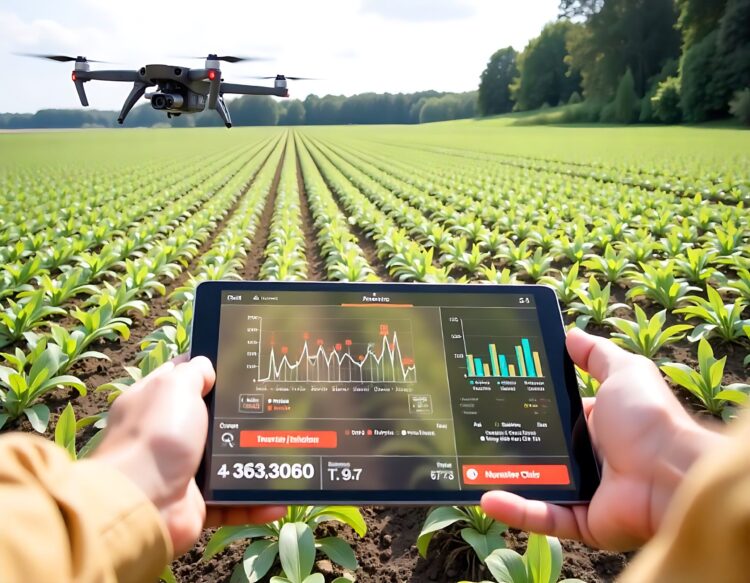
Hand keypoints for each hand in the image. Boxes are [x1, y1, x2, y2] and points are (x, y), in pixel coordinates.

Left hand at [92, 356, 285, 554]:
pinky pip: (233, 501)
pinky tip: (279, 500)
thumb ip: (193, 372)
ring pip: (227, 461)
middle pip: (211, 419)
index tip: (243, 362)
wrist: (142, 504)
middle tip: (277, 405)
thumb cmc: (157, 437)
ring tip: (286, 450)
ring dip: (254, 461)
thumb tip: (206, 365)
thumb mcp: (174, 387)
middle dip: (242, 415)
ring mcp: (183, 470)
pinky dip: (254, 503)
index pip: (183, 377)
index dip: (209, 369)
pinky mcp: (197, 502)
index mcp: (155, 402)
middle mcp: (167, 435)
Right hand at [481, 328, 726, 550]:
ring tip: (472, 471)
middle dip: (511, 444)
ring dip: (506, 481)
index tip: (497, 398)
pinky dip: (516, 510)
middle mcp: (593, 460)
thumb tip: (570, 333)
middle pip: (544, 452)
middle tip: (475, 433)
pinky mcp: (584, 522)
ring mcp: (587, 493)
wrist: (672, 474)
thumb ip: (596, 355)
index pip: (559, 417)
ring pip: (537, 487)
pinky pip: (544, 516)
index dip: (531, 408)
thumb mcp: (623, 372)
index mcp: (600, 426)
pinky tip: (488, 497)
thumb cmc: (649, 419)